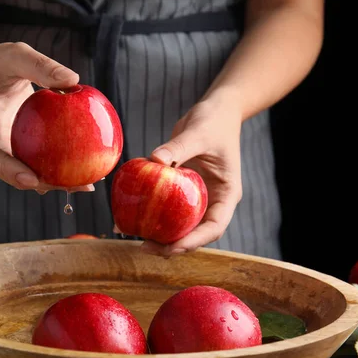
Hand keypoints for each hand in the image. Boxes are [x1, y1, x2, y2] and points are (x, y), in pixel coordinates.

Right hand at [0, 42, 94, 192]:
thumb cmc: (0, 62)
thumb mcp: (17, 55)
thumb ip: (41, 65)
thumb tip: (72, 80)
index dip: (8, 170)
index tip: (32, 179)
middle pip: (10, 174)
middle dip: (41, 184)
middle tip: (73, 185)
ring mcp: (2, 153)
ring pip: (26, 176)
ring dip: (55, 183)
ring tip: (86, 185)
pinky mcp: (18, 154)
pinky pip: (37, 166)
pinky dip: (58, 172)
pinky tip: (86, 173)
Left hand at [140, 89, 243, 256]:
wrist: (217, 111)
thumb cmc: (214, 121)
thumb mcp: (198, 133)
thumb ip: (178, 147)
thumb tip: (154, 159)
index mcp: (227, 194)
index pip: (214, 226)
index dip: (194, 241)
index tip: (171, 246)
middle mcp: (214, 200)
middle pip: (196, 232)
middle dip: (172, 244)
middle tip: (145, 246)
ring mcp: (199, 196)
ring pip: (181, 224)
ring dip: (161, 234)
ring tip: (135, 237)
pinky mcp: (184, 190)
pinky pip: (168, 206)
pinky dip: (152, 213)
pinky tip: (131, 217)